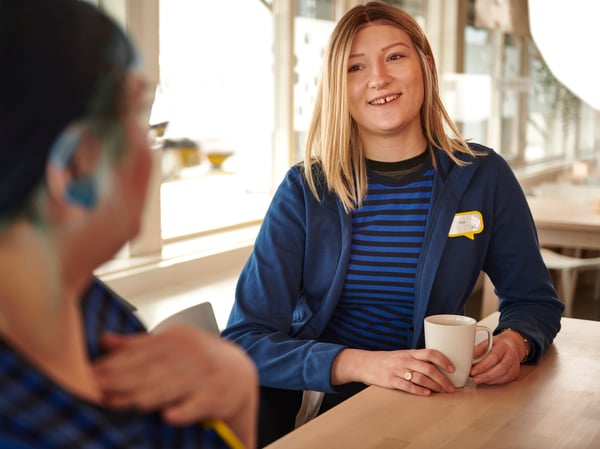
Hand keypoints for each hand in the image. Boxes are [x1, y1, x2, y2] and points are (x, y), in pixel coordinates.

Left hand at [92, 326, 257, 448]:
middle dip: (121, 379)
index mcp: (177, 338)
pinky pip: (198, 404)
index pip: (142, 350)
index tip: (91, 372)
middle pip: (152, 368)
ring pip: (171, 386)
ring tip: (118, 403)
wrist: (239, 372)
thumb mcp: (172, 345)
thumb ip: (138, 345)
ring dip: (143, 395)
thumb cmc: (198, 360)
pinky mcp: (217, 395)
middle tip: (96, 389)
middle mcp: (191, 353)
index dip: (115, 362)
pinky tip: (167, 416)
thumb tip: (104, 340)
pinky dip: (184, 410)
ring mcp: (205, 374)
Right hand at [332, 348, 455, 395]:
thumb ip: (416, 360)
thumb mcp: (401, 355)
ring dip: (435, 386)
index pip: (430, 353)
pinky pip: (408, 386)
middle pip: (429, 368)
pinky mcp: (390, 381)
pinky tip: (427, 394)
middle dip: (443, 379)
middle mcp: (405, 360)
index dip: (444, 360)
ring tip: (443, 392)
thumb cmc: (385, 360)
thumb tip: (436, 367)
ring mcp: (397, 370)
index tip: (453, 368)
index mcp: (409, 353)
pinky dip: (419, 391)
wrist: (364, 363)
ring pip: (421, 378)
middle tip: (451, 387)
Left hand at [469, 330, 523, 384]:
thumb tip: (467, 359)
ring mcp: (515, 365)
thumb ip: (478, 350)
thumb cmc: (498, 344)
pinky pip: (505, 380)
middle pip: (501, 368)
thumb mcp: (487, 342)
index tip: (473, 371)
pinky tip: (486, 381)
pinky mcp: (515, 373)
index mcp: (503, 345)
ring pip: (504, 376)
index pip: (494, 356)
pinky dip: (494, 381)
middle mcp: (511, 355)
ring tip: (478, 380)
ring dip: (490, 380)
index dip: (483, 365)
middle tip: (475, 379)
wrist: (512, 345)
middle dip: (487, 376)